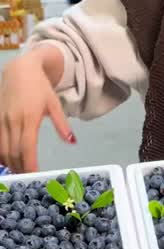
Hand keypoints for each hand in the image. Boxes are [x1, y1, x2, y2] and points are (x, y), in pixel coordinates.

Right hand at [0, 50, 74, 173]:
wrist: (20, 69)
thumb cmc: (40, 86)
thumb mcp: (54, 104)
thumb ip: (62, 124)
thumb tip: (72, 142)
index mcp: (29, 118)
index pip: (27, 148)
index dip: (30, 165)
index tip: (35, 176)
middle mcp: (12, 121)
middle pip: (13, 152)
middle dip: (20, 168)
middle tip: (28, 179)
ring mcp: (1, 120)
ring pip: (2, 149)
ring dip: (10, 163)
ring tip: (20, 172)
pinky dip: (1, 154)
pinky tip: (8, 160)